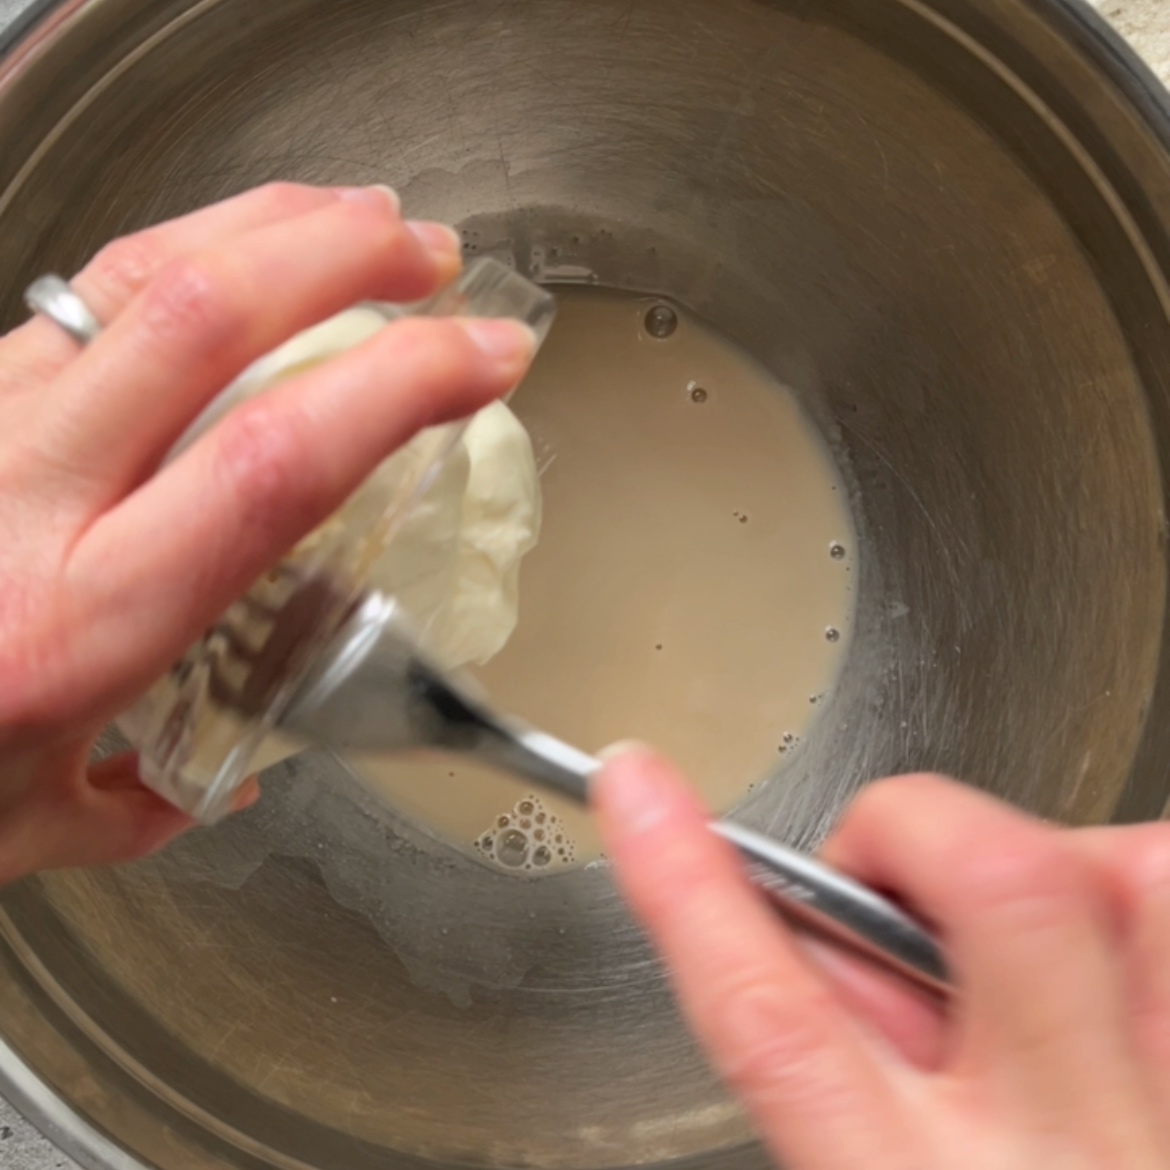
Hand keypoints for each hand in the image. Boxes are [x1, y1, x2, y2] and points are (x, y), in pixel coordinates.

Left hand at [0, 182, 533, 881]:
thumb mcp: (33, 823)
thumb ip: (151, 801)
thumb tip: (240, 768)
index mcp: (82, 619)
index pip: (271, 462)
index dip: (400, 384)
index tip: (485, 356)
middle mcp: (27, 497)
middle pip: (203, 316)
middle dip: (345, 258)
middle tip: (434, 258)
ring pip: (140, 273)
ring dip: (273, 229)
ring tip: (366, 223)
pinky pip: (94, 288)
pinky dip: (193, 250)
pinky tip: (244, 258)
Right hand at [595, 752, 1169, 1168]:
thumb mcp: (875, 1167)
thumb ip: (848, 1057)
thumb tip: (827, 933)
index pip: (775, 1018)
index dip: (689, 885)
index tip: (638, 788)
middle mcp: (1070, 1158)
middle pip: (997, 890)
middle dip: (917, 832)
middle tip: (890, 865)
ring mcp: (1162, 1118)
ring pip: (1139, 877)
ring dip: (1060, 866)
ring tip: (1030, 931)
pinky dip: (1139, 899)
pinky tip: (1114, 970)